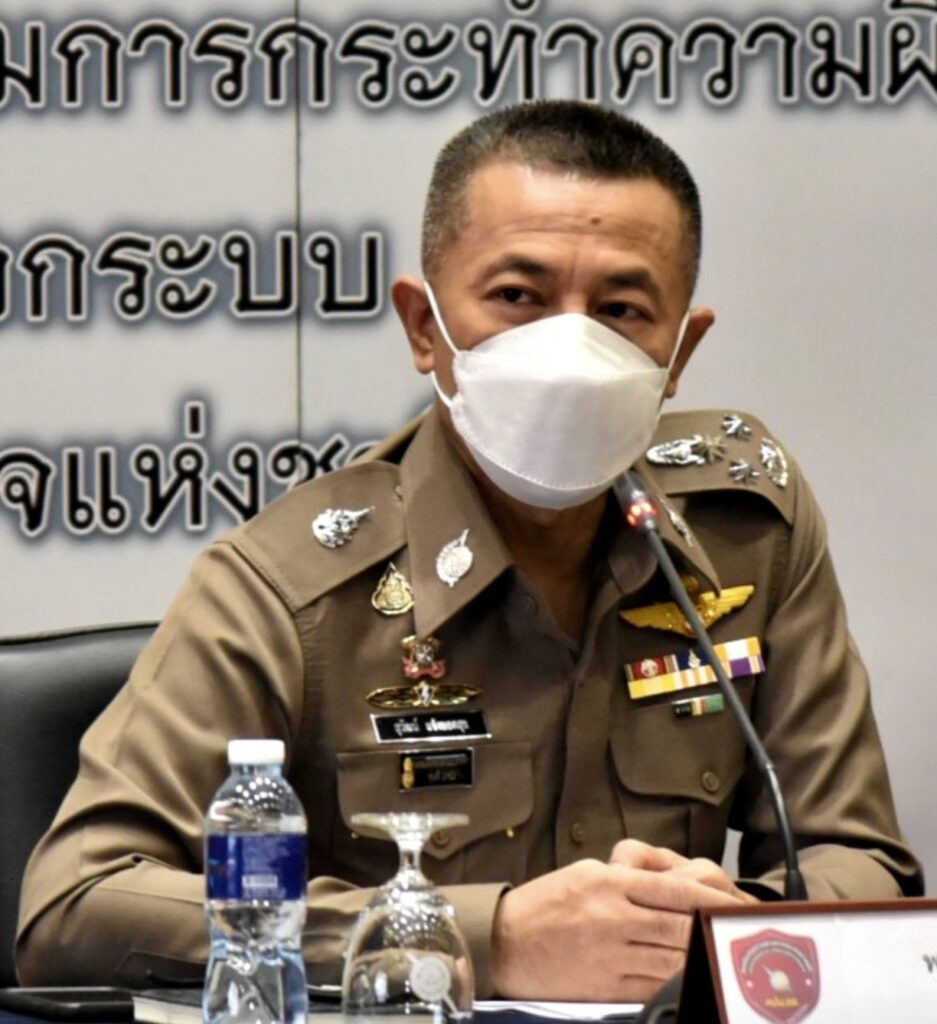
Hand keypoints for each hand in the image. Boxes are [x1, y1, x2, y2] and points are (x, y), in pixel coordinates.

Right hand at [490, 841, 752, 1001]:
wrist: (504, 942)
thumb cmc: (544, 903)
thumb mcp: (585, 873)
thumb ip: (626, 878)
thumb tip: (668, 888)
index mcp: (610, 884)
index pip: (673, 890)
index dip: (708, 898)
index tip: (731, 903)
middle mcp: (614, 918)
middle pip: (679, 926)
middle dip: (712, 929)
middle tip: (737, 932)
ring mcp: (611, 955)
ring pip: (671, 960)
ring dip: (700, 958)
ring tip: (722, 957)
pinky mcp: (605, 986)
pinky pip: (651, 987)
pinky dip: (674, 984)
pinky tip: (690, 979)